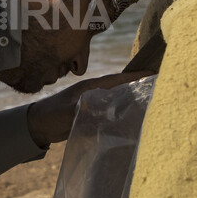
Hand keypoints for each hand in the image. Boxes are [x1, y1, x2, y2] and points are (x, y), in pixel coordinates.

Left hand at [26, 70, 154, 147]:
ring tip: (151, 97)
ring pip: (118, 96)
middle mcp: (95, 91)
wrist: (38, 125)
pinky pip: (112, 107)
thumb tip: (108, 107)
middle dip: (138, 83)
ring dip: (132, 95)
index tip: (153, 72)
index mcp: (91, 86)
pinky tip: (132, 113)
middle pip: (121, 85)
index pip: (118, 79)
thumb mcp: (70, 111)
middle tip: (159, 83)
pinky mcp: (92, 111)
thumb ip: (87, 107)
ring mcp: (94, 101)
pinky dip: (123, 108)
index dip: (135, 76)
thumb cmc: (52, 115)